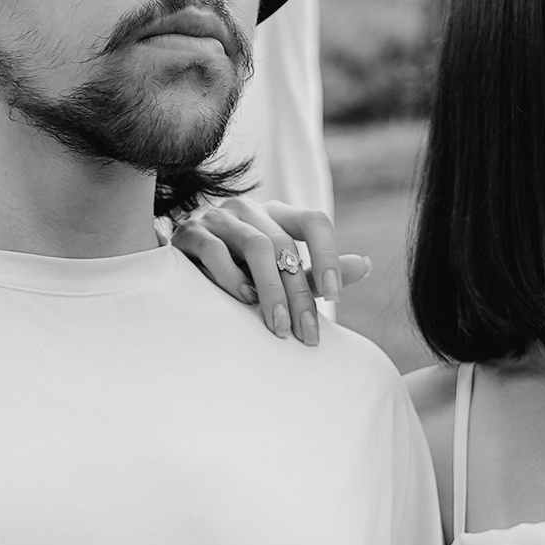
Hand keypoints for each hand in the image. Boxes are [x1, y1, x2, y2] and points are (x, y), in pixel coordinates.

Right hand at [172, 194, 370, 345]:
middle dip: (299, 294)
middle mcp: (250, 210)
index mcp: (277, 214)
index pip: (314, 221)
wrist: (179, 261)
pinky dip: (233, 278)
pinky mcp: (190, 233)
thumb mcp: (280, 269)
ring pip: (256, 247)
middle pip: (285, 246)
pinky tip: (245, 301)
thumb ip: (317, 271)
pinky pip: (215, 252)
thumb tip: (366, 266)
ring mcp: (219, 218)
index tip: (335, 297)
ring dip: (272, 291)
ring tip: (280, 326)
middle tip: (307, 334)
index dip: (329, 255)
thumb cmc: (238, 267)